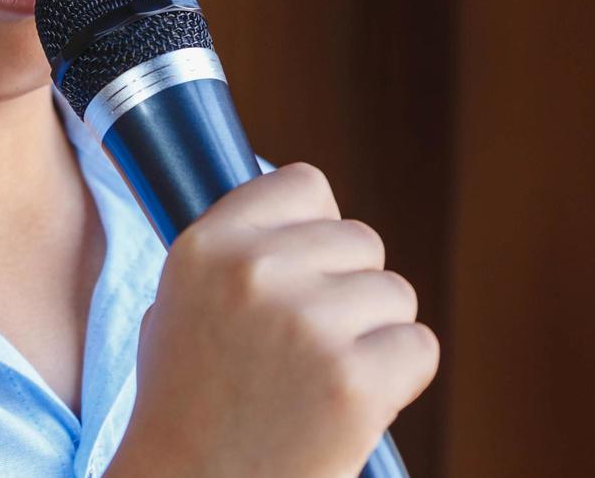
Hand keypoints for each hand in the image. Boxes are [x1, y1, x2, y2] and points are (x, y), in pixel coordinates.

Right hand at [107, 162, 438, 477]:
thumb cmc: (186, 408)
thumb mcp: (176, 305)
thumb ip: (235, 254)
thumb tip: (308, 219)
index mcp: (207, 246)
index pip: (305, 185)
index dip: (316, 230)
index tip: (304, 272)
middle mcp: (254, 272)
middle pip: (360, 241)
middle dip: (349, 292)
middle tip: (307, 350)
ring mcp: (307, 323)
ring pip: (395, 293)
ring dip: (374, 336)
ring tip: (321, 383)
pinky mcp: (355, 381)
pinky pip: (418, 346)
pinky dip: (399, 379)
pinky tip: (349, 407)